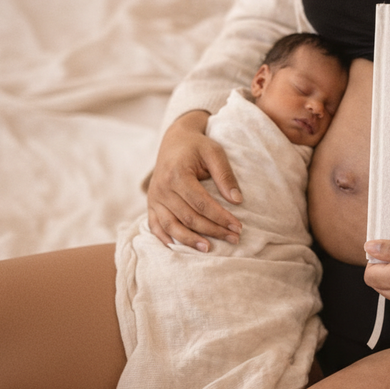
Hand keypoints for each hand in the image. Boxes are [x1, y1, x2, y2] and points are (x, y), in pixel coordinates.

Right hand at [146, 110, 242, 250]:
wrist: (174, 140)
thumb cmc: (197, 146)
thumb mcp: (215, 152)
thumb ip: (225, 175)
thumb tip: (237, 200)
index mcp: (177, 175)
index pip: (202, 204)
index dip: (221, 218)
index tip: (238, 227)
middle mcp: (162, 188)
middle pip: (189, 218)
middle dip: (213, 230)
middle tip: (234, 239)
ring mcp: (154, 197)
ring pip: (171, 226)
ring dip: (190, 240)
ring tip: (209, 248)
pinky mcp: (151, 203)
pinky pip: (155, 225)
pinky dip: (164, 239)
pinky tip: (178, 248)